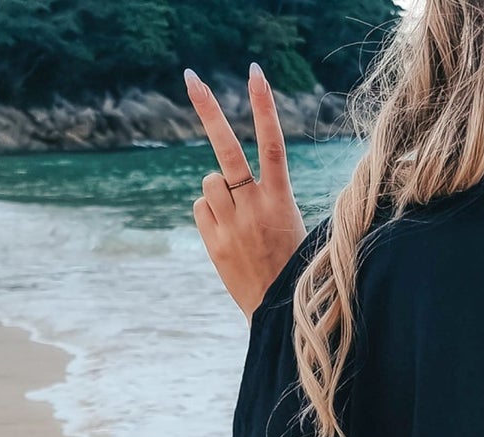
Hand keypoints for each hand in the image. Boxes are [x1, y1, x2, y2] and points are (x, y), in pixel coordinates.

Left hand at [186, 64, 307, 320]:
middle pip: (227, 150)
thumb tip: (221, 179)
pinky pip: (201, 207)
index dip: (264, 106)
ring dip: (218, 191)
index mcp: (281, 201)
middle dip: (208, 110)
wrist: (279, 316)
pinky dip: (210, 213)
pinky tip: (228, 235)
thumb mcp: (292, 228)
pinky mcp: (212, 240)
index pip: (273, 144)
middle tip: (190, 77)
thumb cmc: (291, 268)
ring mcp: (230, 224)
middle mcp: (253, 207)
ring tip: (239, 219)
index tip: (255, 73)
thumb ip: (264, 197)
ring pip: (210, 182)